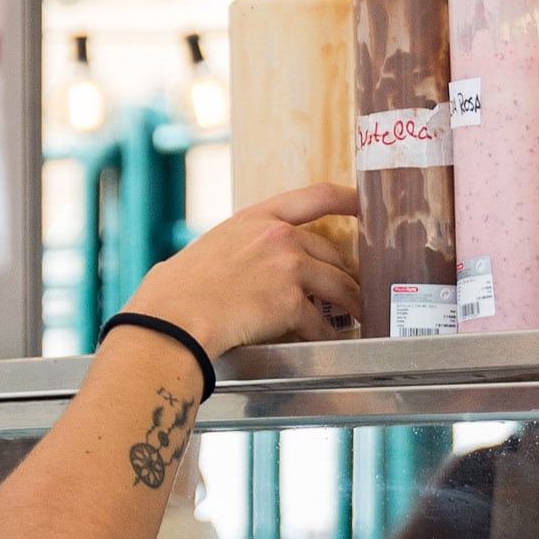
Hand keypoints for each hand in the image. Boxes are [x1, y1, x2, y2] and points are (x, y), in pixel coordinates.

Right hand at [125, 183, 359, 355]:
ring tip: (360, 316)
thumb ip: (229, 248)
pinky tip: (326, 343)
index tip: (365, 204)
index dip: (349, 198)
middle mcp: (278, 236)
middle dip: (349, 273)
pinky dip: (325, 336)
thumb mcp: (206, 249)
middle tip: (357, 288)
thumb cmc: (175, 292)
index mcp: (256, 217)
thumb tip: (219, 264)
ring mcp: (288, 267)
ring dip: (352, 304)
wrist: (173, 319)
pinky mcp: (290, 302)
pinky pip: (320, 323)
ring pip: (338, 286)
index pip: (316, 196)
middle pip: (332, 252)